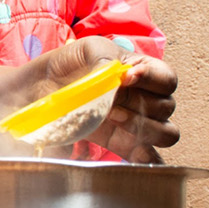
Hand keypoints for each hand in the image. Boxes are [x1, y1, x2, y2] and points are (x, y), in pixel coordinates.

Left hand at [47, 37, 178, 162]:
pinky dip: (149, 159)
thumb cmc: (70, 63)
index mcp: (144, 71)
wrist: (41, 87)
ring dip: (141, 127)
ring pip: (166, 133)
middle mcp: (146, 98)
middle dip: (137, 103)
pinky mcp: (123, 144)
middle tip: (109, 101)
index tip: (126, 77)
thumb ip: (106, 58)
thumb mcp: (88, 49)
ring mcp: (137, 123)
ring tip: (111, 117)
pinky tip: (137, 154)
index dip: (152, 79)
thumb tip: (119, 77)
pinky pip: (150, 157)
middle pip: (166, 107)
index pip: (167, 79)